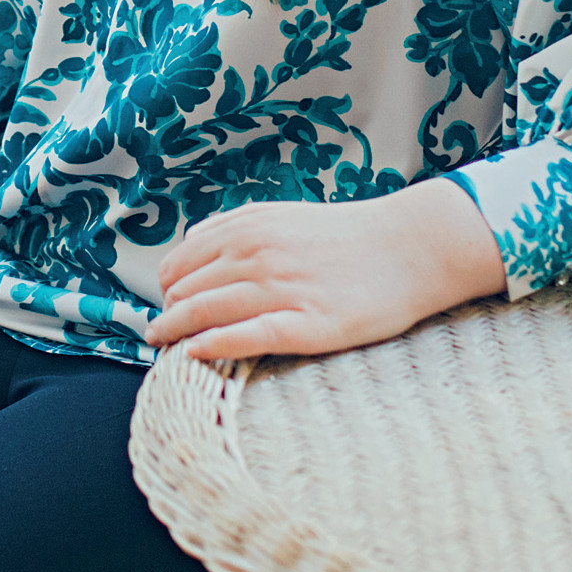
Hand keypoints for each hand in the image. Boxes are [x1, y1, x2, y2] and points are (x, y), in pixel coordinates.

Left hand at [147, 177, 505, 361]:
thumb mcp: (284, 215)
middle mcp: (258, 254)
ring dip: (175, 335)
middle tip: (161, 336)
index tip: (168, 306)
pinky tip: (194, 356)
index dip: (167, 290)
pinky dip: (211, 347)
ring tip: (165, 351)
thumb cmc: (347, 235)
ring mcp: (281, 289)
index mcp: (249, 227)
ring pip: (204, 314)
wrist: (411, 247)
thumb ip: (238, 227)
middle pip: (185, 292)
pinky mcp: (306, 324)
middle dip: (166, 316)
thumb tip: (191, 244)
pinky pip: (244, 338)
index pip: (179, 263)